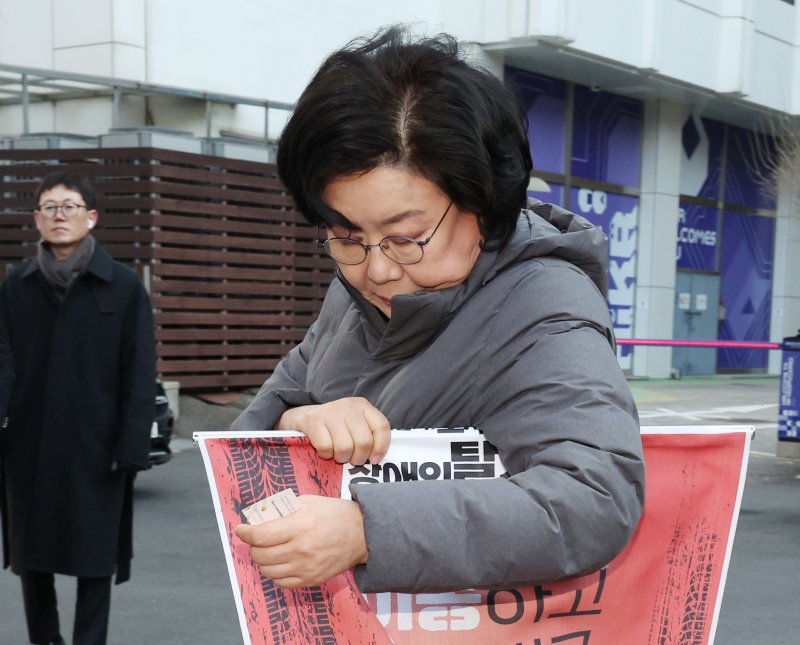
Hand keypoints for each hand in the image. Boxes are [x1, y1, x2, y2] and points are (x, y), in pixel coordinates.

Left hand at [235, 495, 367, 587]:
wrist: (362, 534)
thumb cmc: (334, 514)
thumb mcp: (308, 502)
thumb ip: (283, 509)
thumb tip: (259, 517)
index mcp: (300, 525)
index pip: (260, 535)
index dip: (245, 533)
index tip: (241, 529)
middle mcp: (301, 549)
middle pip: (261, 554)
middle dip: (253, 546)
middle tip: (256, 539)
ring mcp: (306, 567)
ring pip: (268, 570)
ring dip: (262, 560)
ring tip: (267, 550)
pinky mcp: (311, 579)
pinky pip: (281, 582)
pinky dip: (275, 573)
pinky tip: (279, 562)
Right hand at [277, 397, 389, 464]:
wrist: (302, 416)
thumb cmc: (334, 427)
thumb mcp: (354, 424)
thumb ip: (368, 435)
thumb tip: (377, 459)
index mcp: (363, 406)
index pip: (382, 426)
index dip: (381, 447)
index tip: (374, 460)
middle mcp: (348, 406)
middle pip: (364, 441)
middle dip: (359, 458)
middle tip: (352, 460)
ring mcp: (330, 412)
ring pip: (345, 447)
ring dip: (341, 457)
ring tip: (337, 454)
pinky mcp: (313, 420)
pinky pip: (326, 448)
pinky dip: (325, 454)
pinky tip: (324, 450)